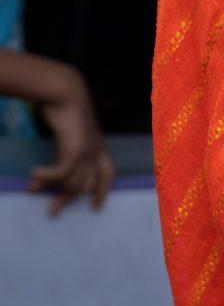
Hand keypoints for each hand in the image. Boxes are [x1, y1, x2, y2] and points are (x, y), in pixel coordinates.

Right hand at [25, 59, 112, 216]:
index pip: (109, 174)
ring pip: (73, 182)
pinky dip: (47, 176)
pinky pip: (62, 173)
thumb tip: (54, 169)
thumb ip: (67, 149)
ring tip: (33, 189)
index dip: (104, 192)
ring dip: (52, 190)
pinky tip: (33, 174)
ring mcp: (88, 151)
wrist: (66, 94)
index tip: (96, 208)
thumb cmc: (65, 111)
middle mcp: (96, 152)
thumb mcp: (70, 133)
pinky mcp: (75, 149)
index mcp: (99, 147)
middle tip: (53, 211)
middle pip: (87, 184)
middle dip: (68, 198)